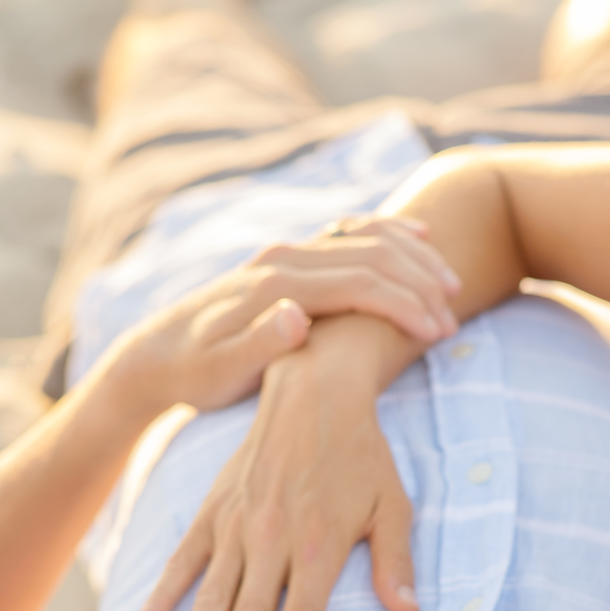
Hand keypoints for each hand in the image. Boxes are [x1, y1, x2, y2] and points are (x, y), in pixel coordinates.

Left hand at [111, 215, 460, 410]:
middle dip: (421, 281)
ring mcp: (285, 253)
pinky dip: (388, 233)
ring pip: (365, 238)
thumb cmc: (193, 376)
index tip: (438, 332)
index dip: (406, 305)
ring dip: (413, 258)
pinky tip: (418, 242)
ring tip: (450, 287)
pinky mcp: (287, 259)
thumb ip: (258, 345)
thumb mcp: (220, 372)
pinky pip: (349, 234)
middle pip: (372, 253)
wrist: (154, 356)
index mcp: (275, 285)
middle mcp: (282, 258)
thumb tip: (297, 316)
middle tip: (454, 314)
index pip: (360, 282)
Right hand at [130, 319, 419, 610]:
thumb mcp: (393, 505)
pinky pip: (183, 561)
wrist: (313, 391)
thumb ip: (396, 561)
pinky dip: (163, 597)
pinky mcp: (212, 510)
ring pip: (211, 596)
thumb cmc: (362, 454)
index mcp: (319, 545)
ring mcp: (236, 525)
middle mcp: (272, 540)